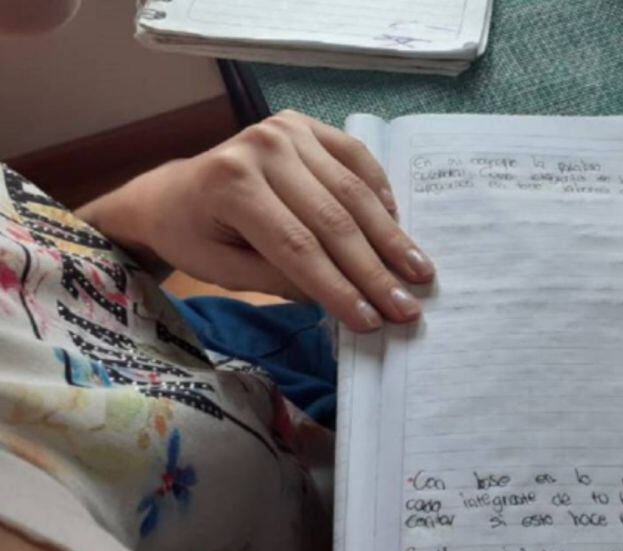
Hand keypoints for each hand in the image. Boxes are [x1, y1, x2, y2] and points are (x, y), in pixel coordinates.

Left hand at [78, 110, 433, 332]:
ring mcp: (287, 130)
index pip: (298, 247)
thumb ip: (282, 281)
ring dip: (390, 237)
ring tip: (419, 272)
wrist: (173, 192)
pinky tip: (399, 226)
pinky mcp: (307, 125)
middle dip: (374, 271)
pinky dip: (381, 192)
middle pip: (332, 220)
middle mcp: (262, 147)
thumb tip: (346, 299)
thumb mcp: (224, 270)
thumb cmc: (195, 237)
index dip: (339, 288)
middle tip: (407, 308)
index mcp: (231, 184)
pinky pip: (356, 157)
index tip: (373, 323)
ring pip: (352, 191)